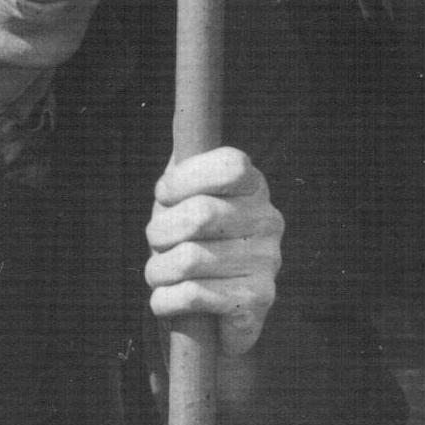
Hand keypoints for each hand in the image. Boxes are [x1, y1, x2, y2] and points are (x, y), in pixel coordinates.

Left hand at [143, 147, 280, 357]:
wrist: (213, 312)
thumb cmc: (190, 242)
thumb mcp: (183, 195)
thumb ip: (184, 159)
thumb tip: (188, 112)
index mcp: (252, 185)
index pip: (228, 165)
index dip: (183, 180)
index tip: (164, 195)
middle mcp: (268, 220)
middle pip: (199, 215)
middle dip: (160, 232)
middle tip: (156, 242)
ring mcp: (268, 261)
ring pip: (189, 259)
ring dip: (157, 271)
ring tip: (159, 274)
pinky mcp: (258, 301)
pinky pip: (193, 295)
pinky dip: (165, 300)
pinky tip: (166, 299)